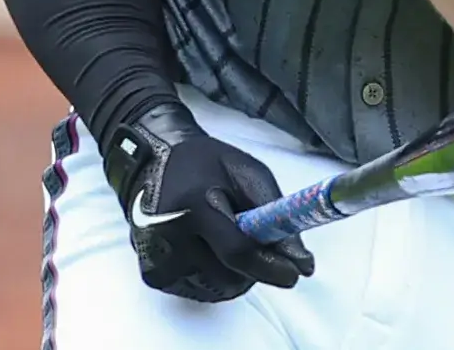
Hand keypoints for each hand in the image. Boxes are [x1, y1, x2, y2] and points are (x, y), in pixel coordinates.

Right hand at [103, 105, 313, 302]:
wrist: (152, 163)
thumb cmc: (204, 165)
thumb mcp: (247, 173)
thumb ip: (276, 215)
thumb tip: (302, 262)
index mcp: (194, 207)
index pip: (237, 252)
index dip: (270, 267)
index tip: (295, 273)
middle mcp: (170, 237)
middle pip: (230, 277)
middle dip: (254, 267)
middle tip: (256, 242)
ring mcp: (158, 259)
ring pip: (218, 289)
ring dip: (235, 273)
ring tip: (227, 239)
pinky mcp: (154, 275)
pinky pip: (200, 291)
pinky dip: (214, 276)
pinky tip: (208, 248)